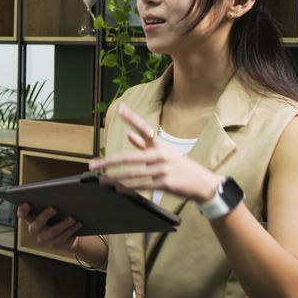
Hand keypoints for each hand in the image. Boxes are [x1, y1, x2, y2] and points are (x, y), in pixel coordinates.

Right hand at [17, 203, 81, 249]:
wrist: (67, 237)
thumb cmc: (57, 219)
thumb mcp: (50, 213)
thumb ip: (48, 205)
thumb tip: (58, 195)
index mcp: (31, 219)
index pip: (22, 215)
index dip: (22, 210)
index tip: (26, 204)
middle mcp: (35, 230)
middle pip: (36, 225)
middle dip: (45, 216)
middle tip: (54, 208)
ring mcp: (44, 238)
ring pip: (52, 232)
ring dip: (63, 224)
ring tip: (72, 218)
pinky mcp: (55, 244)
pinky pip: (63, 237)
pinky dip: (71, 229)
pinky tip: (77, 224)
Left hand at [88, 103, 222, 201]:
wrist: (203, 184)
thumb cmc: (181, 167)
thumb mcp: (165, 153)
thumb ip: (145, 144)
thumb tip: (129, 135)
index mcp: (159, 145)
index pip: (144, 128)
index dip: (132, 118)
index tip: (120, 108)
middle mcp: (160, 154)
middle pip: (129, 157)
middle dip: (108, 161)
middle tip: (93, 164)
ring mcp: (163, 169)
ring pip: (133, 173)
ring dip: (115, 178)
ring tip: (101, 180)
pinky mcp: (165, 183)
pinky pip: (142, 185)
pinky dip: (129, 188)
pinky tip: (118, 190)